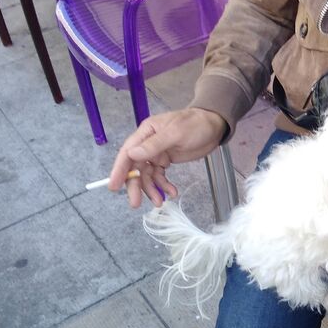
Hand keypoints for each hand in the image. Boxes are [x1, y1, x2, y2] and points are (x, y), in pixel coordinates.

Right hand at [108, 107, 227, 207]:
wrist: (214, 125)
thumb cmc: (194, 124)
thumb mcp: (175, 133)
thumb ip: (154, 145)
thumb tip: (132, 154)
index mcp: (145, 133)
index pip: (127, 153)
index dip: (119, 170)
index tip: (113, 186)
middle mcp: (147, 144)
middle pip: (136, 168)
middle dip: (136, 186)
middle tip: (135, 203)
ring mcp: (156, 154)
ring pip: (147, 175)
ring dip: (151, 189)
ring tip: (159, 202)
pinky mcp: (166, 161)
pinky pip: (160, 176)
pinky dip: (163, 186)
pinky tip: (172, 192)